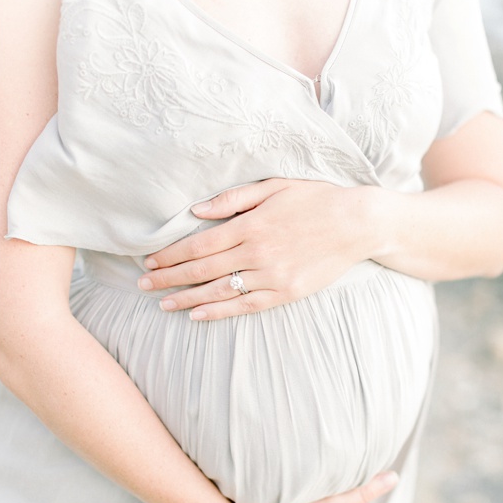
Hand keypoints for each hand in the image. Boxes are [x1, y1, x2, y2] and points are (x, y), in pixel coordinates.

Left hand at [138, 179, 381, 320]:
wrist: (359, 223)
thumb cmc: (317, 199)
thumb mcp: (275, 187)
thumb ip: (234, 199)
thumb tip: (196, 211)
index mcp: (251, 224)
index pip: (199, 244)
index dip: (170, 254)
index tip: (149, 261)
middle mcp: (257, 252)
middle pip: (202, 269)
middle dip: (169, 277)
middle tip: (143, 284)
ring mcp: (273, 275)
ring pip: (220, 290)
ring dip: (187, 298)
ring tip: (163, 304)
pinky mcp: (288, 292)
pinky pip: (247, 305)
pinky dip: (220, 311)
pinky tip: (198, 315)